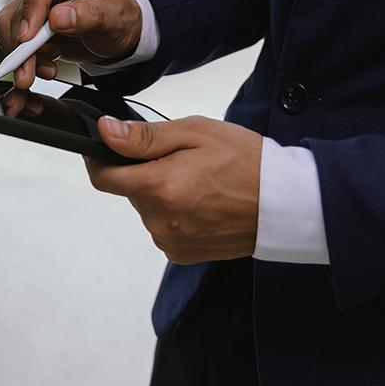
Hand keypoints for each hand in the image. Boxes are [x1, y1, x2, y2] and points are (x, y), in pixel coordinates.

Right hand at [0, 0, 142, 89]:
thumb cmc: (119, 18)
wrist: (116, 34)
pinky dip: (25, 57)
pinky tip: (43, 65)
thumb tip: (59, 17)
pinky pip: (12, 36)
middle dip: (23, 43)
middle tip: (29, 71)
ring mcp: (37, 0)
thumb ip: (92, 15)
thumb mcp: (117, 18)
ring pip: (10, 24)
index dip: (32, 5)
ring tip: (47, 69)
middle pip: (21, 5)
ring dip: (23, 54)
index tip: (29, 37)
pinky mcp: (28, 19)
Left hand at [85, 115, 261, 263]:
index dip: (98, 158)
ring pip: (146, 207)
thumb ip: (144, 137)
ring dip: (159, 192)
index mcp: (160, 188)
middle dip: (143, 171)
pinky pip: (162, 226)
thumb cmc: (246, 161)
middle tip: (179, 157)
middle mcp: (160, 221)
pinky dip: (173, 211)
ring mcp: (170, 241)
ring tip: (197, 179)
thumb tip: (105, 132)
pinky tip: (201, 200)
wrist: (286, 203)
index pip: (104, 177)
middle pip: (129, 189)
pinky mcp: (182, 254)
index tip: (103, 145)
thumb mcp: (195, 132)